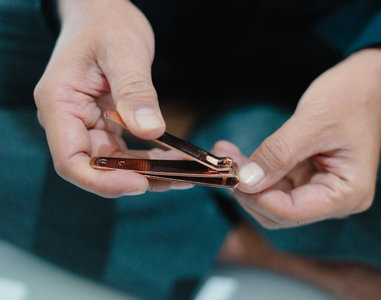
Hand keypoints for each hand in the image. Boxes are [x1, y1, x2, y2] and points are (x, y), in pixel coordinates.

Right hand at [34, 0, 186, 196]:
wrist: (105, 13)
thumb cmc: (107, 24)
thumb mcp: (124, 52)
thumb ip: (135, 91)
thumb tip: (150, 130)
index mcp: (59, 104)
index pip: (71, 160)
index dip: (103, 181)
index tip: (140, 183)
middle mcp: (69, 120)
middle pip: (96, 168)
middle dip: (136, 179)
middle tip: (177, 179)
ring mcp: (87, 124)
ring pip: (114, 163)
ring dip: (147, 173)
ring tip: (183, 174)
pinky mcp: (105, 123)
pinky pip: (125, 151)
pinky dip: (148, 159)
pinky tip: (172, 160)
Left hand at [214, 48, 380, 227]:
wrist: (368, 82)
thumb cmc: (350, 97)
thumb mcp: (312, 123)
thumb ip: (278, 154)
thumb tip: (245, 182)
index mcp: (346, 194)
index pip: (290, 212)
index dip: (256, 197)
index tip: (231, 174)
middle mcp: (334, 200)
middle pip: (278, 212)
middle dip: (248, 191)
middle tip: (224, 163)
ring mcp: (320, 189)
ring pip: (272, 199)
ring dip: (247, 180)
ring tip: (226, 153)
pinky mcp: (308, 177)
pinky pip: (275, 183)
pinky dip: (255, 171)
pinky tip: (237, 154)